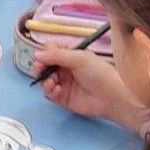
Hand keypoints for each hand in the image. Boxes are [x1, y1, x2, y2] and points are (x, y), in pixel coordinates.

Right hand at [34, 45, 148, 130]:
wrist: (112, 97)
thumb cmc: (100, 74)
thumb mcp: (79, 58)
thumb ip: (56, 55)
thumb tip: (36, 54)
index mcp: (71, 56)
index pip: (51, 52)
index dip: (45, 54)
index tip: (42, 58)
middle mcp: (66, 69)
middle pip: (45, 66)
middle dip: (40, 68)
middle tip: (39, 70)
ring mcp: (64, 83)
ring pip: (45, 80)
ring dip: (45, 80)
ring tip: (52, 83)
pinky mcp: (63, 98)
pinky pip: (50, 94)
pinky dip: (50, 91)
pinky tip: (57, 90)